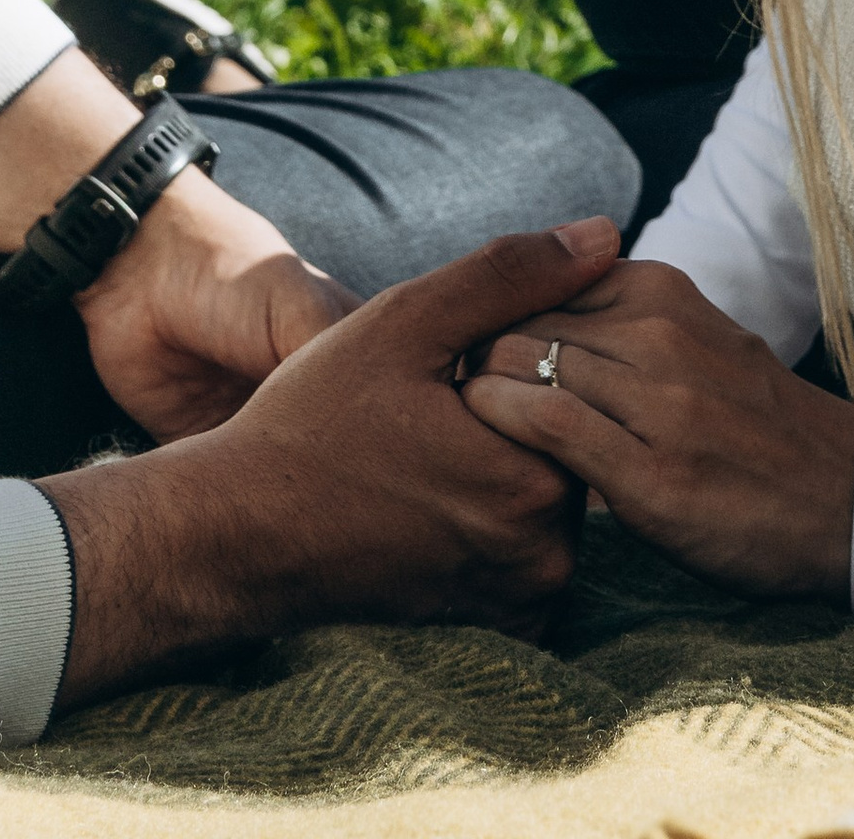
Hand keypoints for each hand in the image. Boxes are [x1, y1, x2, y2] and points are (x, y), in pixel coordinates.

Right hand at [41, 216, 623, 703]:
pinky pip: (528, 538)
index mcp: (535, 480)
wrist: (244, 531)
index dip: (517, 349)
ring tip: (426, 440)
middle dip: (517, 403)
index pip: (574, 383)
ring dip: (507, 451)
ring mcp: (521, 595)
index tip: (450, 360)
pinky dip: (496, 503)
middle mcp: (544, 555)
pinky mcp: (498, 616)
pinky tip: (433, 484)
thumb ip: (513, 275)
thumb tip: (609, 236)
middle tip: (434, 399)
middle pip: (566, 439)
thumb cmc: (315, 420)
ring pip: (549, 485)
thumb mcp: (407, 321)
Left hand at [463, 256, 853, 597]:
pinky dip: (498, 422)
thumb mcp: (698, 334)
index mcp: (664, 289)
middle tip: (437, 386)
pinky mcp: (649, 474)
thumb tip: (538, 302)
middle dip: (472, 348)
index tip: (463, 346)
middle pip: (520, 318)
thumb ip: (626, 312)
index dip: (491, 314)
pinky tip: (480, 438)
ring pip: (523, 361)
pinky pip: (545, 423)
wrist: (844, 500)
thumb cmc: (757, 423)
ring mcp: (656, 402)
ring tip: (449, 419)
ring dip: (477, 388)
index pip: (538, 280)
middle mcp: (658, 332)